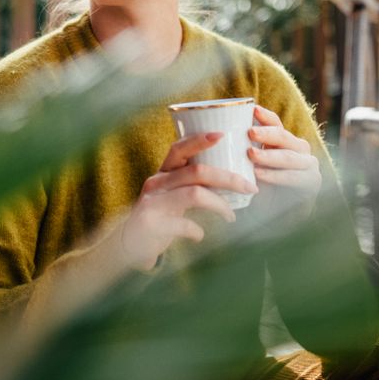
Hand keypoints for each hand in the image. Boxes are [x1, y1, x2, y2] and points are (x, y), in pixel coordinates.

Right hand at [116, 131, 258, 271]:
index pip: (179, 148)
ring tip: (231, 216)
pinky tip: (200, 235)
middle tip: (249, 187)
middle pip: (197, 171)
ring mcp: (152, 202)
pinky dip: (197, 230)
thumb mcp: (171, 196)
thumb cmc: (158, 217)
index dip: (200, 140)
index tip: (222, 134)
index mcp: (163, 172)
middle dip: (227, 177)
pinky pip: (184, 224)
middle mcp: (156, 182)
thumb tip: (232, 181)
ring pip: (194, 194)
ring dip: (219, 204)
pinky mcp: (151, 223)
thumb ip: (192, 186)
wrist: (129, 245)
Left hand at [247, 105, 321, 220]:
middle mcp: (298, 150)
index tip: (252, 109)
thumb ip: (237, 151)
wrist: (267, 222)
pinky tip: (261, 176)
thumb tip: (213, 131)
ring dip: (270, 156)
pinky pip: (297, 177)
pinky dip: (278, 176)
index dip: (265, 116)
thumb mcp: (242, 168)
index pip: (275, 123)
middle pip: (284, 136)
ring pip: (291, 156)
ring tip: (251, 156)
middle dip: (267, 134)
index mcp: (282, 142)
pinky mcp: (313, 183)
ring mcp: (308, 165)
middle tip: (250, 133)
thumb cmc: (252, 191)